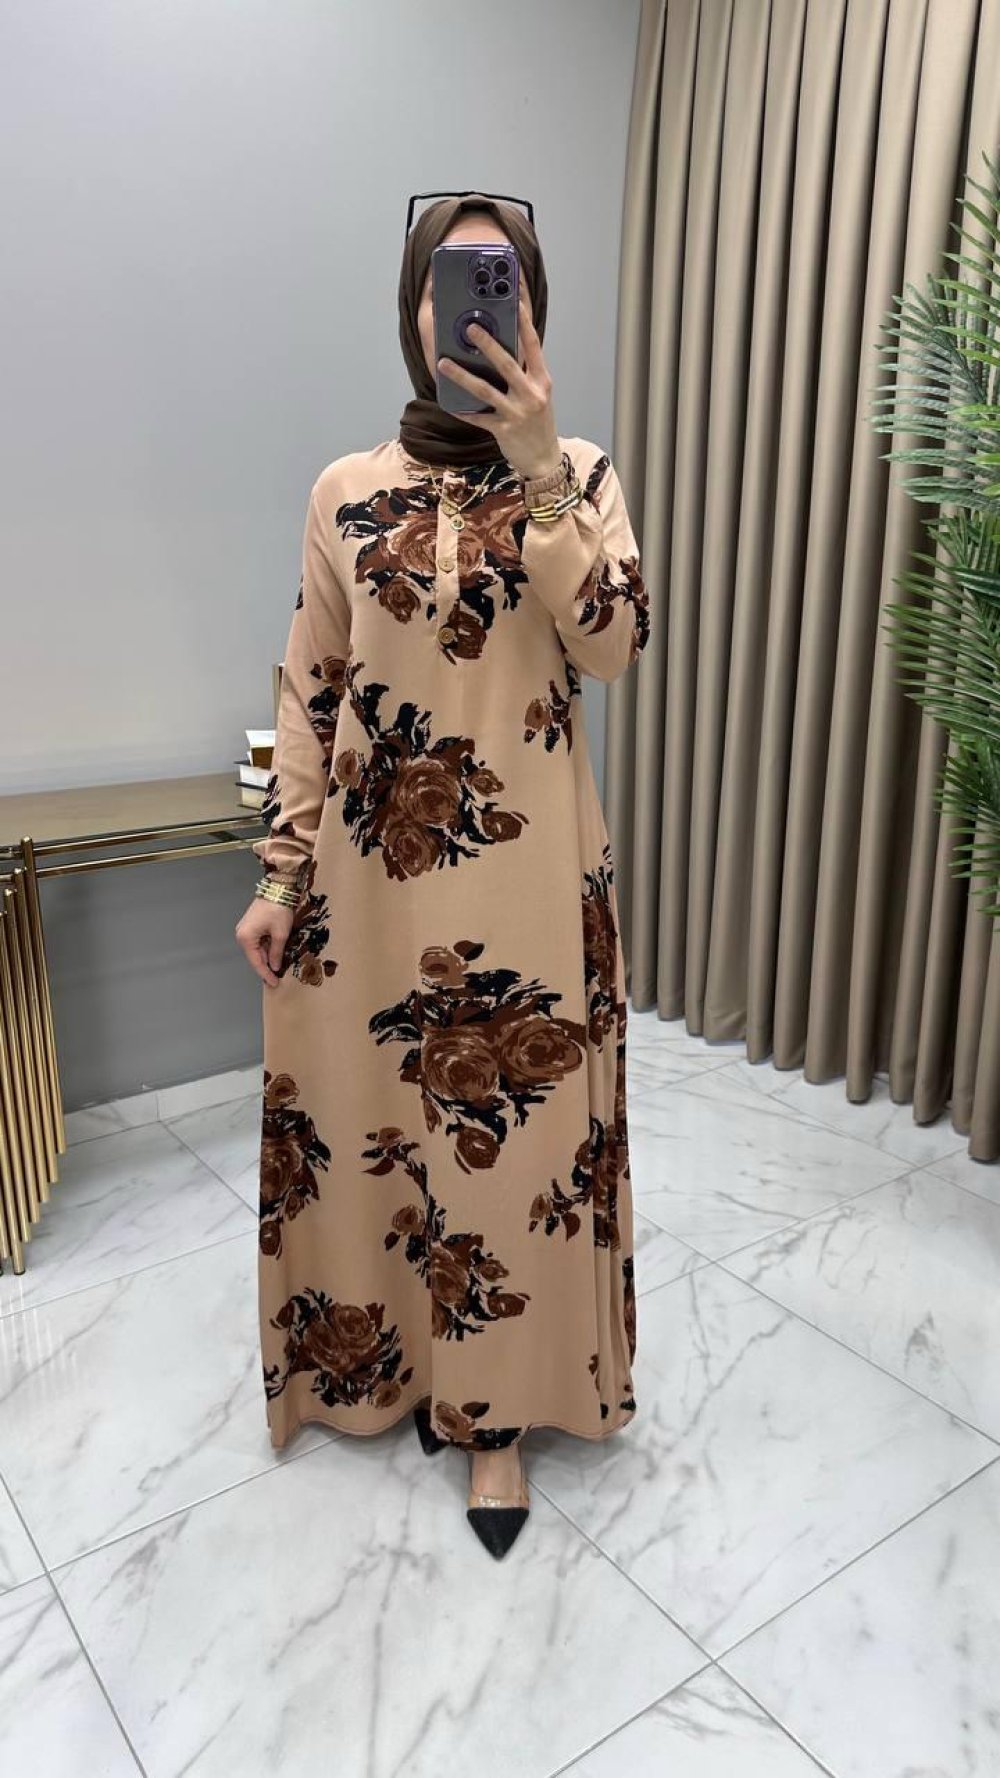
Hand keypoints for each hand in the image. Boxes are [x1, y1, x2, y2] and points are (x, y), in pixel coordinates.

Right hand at [235, 896, 294, 986]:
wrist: (277, 888)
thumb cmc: (278, 910)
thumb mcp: (280, 934)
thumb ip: (276, 952)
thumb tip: (275, 966)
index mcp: (246, 938)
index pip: (256, 962)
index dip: (266, 974)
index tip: (275, 983)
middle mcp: (242, 935)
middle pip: (255, 957)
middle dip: (267, 967)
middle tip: (277, 978)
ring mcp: (245, 929)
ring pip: (257, 949)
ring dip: (268, 957)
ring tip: (279, 967)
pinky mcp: (251, 925)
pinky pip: (258, 941)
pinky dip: (267, 948)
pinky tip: (276, 953)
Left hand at [437, 289, 561, 481]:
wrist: (544, 459)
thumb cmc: (539, 423)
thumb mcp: (539, 395)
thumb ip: (524, 375)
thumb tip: (500, 352)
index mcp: (541, 381)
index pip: (533, 345)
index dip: (524, 321)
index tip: (516, 300)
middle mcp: (531, 394)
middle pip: (507, 363)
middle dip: (488, 344)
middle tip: (471, 327)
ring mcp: (517, 413)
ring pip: (485, 390)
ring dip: (462, 375)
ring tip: (443, 363)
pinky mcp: (503, 430)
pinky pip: (478, 418)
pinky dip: (463, 411)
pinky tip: (449, 403)